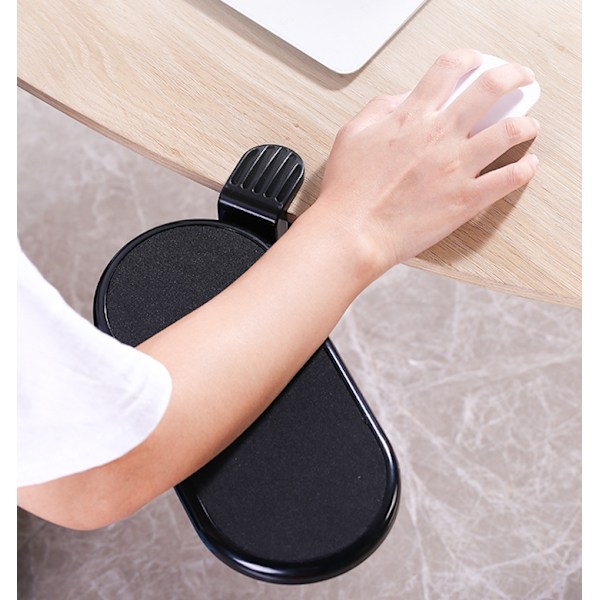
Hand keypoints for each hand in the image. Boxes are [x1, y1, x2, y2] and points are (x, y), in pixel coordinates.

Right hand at [317, 48, 539, 276]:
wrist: (354, 232)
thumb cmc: (349, 191)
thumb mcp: (352, 135)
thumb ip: (379, 110)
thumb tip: (401, 100)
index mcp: (412, 117)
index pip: (449, 69)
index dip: (467, 59)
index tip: (474, 63)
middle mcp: (440, 136)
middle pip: (492, 88)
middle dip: (514, 76)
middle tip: (519, 80)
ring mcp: (457, 167)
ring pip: (510, 130)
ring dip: (526, 123)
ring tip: (528, 125)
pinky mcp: (466, 200)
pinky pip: (509, 179)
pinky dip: (525, 169)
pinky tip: (527, 165)